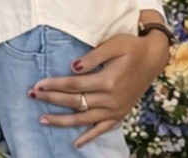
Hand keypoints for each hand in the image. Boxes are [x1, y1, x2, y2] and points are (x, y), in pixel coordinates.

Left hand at [31, 30, 169, 147]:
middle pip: (75, 102)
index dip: (54, 85)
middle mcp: (111, 99)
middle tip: (32, 96)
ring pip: (85, 119)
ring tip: (43, 119)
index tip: (37, 85)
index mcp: (107, 81)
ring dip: (63, 121)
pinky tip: (76, 143)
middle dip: (52, 100)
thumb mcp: (113, 45)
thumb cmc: (132, 47)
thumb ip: (92, 57)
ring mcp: (116, 109)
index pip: (74, 85)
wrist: (154, 57)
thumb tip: (72, 67)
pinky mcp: (120, 114)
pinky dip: (89, 136)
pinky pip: (102, 129)